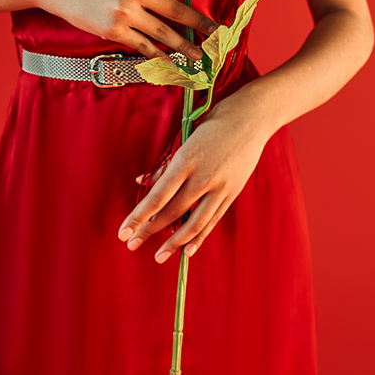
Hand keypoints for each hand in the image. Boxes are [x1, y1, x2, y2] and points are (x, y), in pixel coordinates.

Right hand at [39, 0, 236, 58]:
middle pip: (180, 10)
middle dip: (203, 24)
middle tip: (221, 34)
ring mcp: (126, 10)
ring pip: (165, 33)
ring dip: (186, 47)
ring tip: (201, 56)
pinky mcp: (114, 30)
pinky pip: (144, 46)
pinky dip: (159, 56)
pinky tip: (170, 62)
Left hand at [117, 91, 268, 261]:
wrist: (251, 119)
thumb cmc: (213, 124)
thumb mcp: (185, 140)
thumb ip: (165, 165)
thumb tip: (141, 181)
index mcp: (186, 161)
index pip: (157, 197)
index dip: (138, 217)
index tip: (123, 232)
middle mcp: (202, 178)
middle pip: (171, 212)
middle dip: (149, 231)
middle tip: (132, 245)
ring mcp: (219, 187)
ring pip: (193, 223)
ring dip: (173, 242)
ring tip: (158, 256)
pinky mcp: (231, 193)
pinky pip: (212, 220)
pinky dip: (199, 237)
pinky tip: (187, 250)